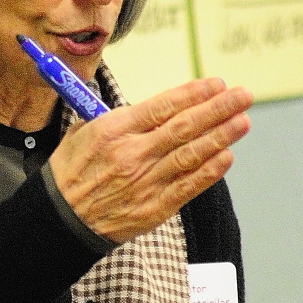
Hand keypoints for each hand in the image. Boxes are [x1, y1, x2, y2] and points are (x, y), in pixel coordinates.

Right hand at [48, 78, 252, 243]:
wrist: (59, 219)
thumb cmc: (72, 171)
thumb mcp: (85, 131)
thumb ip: (121, 117)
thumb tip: (155, 105)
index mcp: (113, 130)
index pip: (162, 107)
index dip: (193, 94)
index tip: (217, 84)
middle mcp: (132, 155)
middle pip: (183, 127)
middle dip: (217, 109)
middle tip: (242, 96)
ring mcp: (145, 183)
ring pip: (190, 155)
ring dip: (220, 136)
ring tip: (242, 121)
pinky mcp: (153, 208)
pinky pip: (187, 186)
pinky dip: (210, 171)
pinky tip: (227, 156)